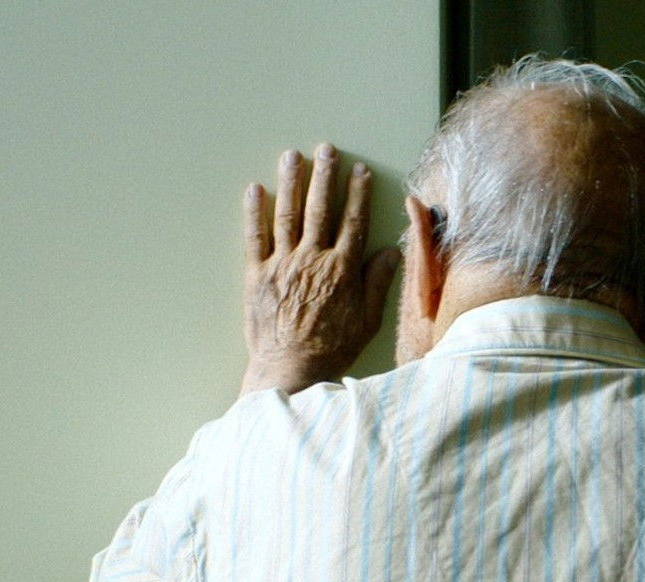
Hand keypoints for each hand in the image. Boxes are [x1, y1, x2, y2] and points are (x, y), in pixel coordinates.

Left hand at [239, 143, 399, 396]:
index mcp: (341, 269)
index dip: (358, 194)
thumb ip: (376, 283)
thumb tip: (391, 253)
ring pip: (287, 214)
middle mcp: (312, 260)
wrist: (291, 369)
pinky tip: (254, 189)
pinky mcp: (256, 275)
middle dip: (324, 176)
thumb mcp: (367, 319)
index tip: (360, 171)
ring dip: (290, 182)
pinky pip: (254, 237)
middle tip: (326, 149)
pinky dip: (254, 211)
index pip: (352, 222)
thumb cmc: (333, 348)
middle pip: (319, 209)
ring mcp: (282, 265)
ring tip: (292, 156)